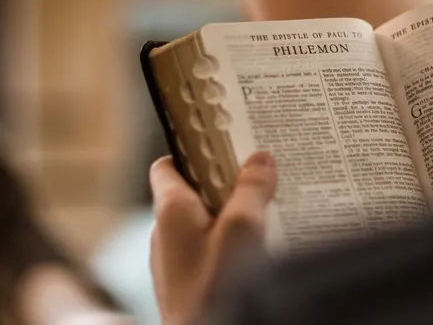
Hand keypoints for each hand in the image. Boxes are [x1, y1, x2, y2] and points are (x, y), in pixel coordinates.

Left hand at [149, 152, 276, 324]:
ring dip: (232, 214)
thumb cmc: (213, 291)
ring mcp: (175, 262)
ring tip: (267, 208)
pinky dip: (231, 243)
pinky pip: (209, 251)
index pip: (168, 164)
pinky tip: (259, 248)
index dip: (193, 149)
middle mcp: (164, 234)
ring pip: (204, 223)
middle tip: (260, 173)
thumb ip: (251, 191)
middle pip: (193, 191)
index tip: (224, 140)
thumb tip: (260, 160)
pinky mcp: (190, 285)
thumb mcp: (242, 230)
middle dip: (225, 181)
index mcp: (169, 210)